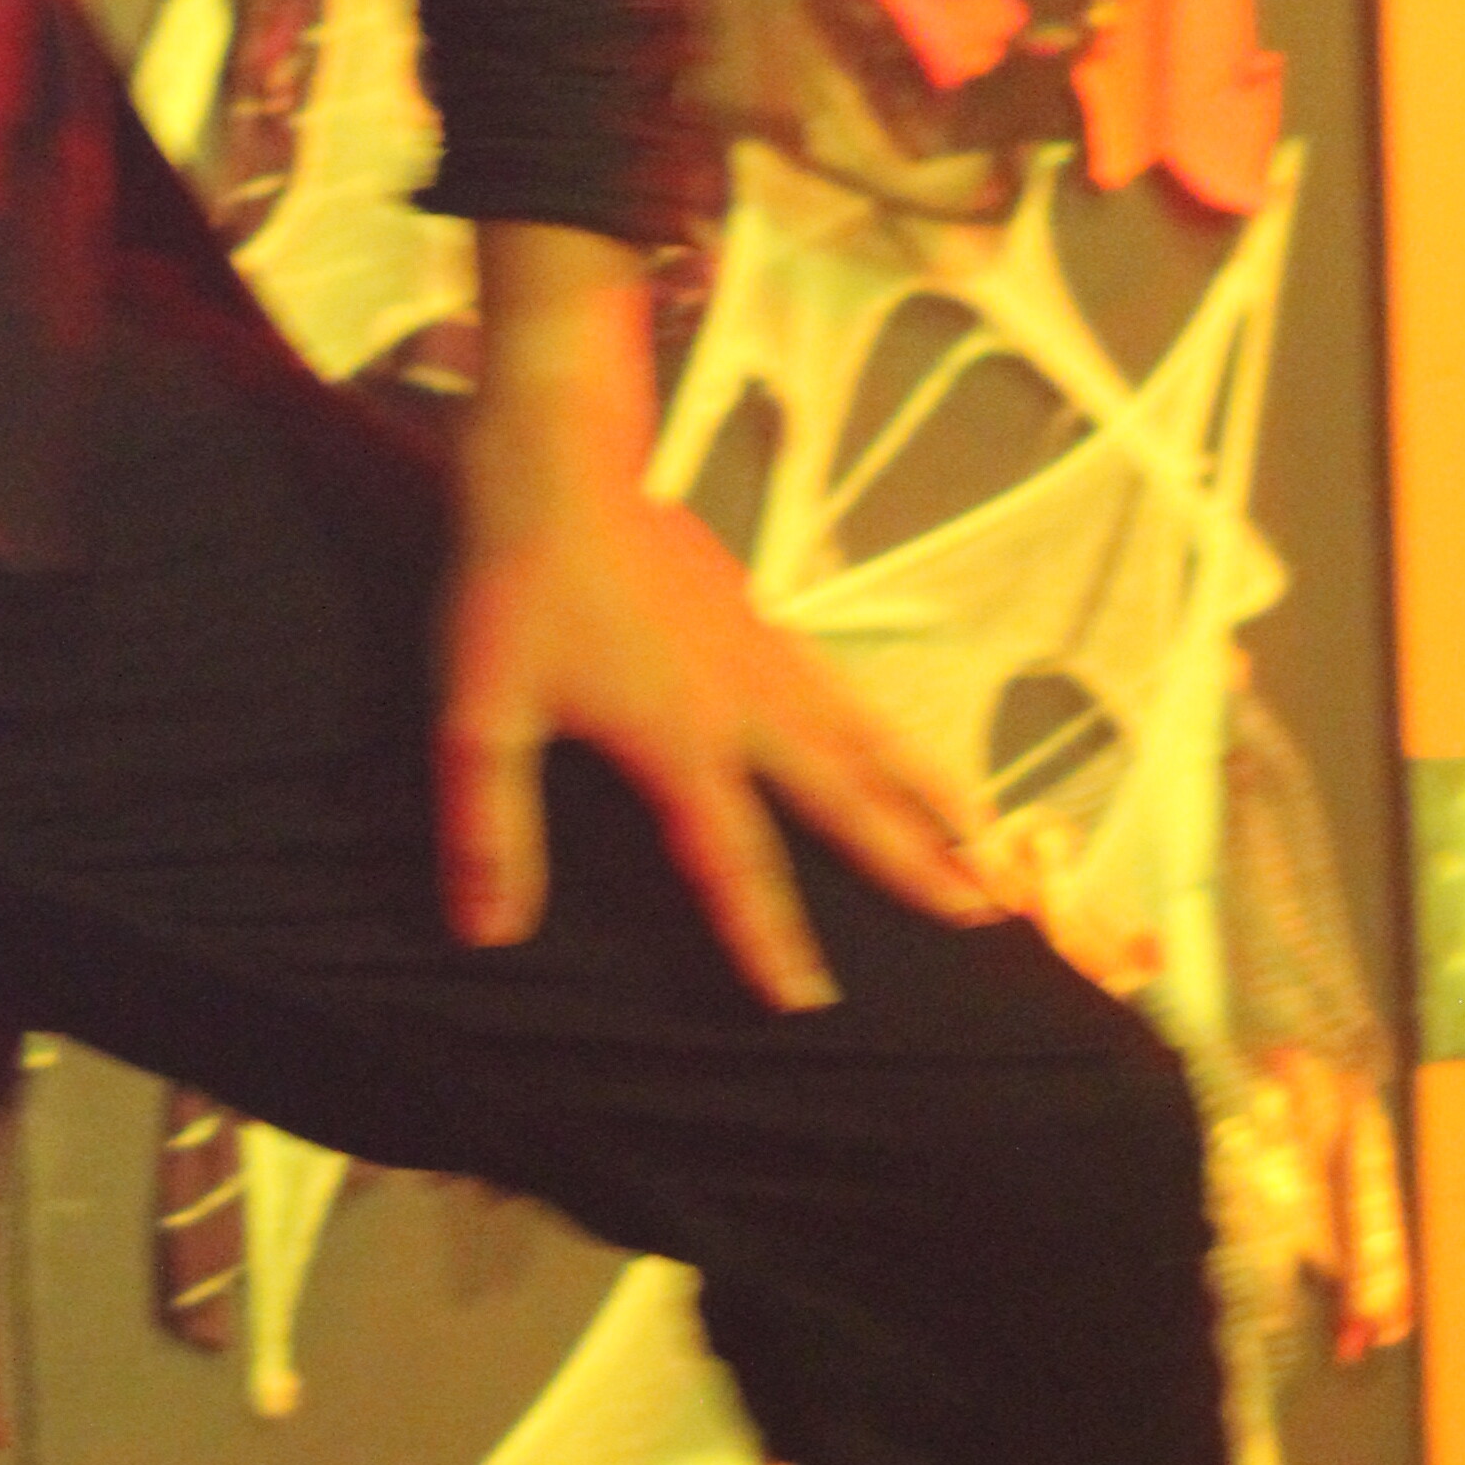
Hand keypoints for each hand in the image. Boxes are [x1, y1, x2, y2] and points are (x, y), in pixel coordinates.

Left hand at [434, 455, 1005, 1010]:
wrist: (557, 464)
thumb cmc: (518, 584)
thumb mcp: (480, 712)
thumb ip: (488, 827)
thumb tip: (488, 929)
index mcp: (681, 740)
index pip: (735, 863)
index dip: (769, 937)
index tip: (809, 1000)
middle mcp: (744, 701)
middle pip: (849, 797)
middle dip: (915, 860)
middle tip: (983, 908)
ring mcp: (762, 651)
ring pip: (867, 735)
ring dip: (927, 788)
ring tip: (983, 836)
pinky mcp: (760, 611)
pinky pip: (843, 687)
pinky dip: (886, 727)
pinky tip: (896, 744)